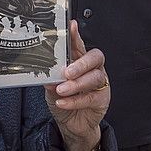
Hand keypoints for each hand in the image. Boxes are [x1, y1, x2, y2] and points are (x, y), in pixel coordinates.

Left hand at [45, 21, 108, 150]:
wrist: (72, 124)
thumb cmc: (64, 100)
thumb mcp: (52, 88)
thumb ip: (51, 80)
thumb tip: (48, 76)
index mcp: (79, 61)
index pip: (79, 45)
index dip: (77, 35)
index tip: (71, 26)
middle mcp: (92, 69)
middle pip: (95, 58)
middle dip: (81, 63)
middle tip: (67, 72)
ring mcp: (99, 83)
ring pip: (94, 78)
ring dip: (77, 84)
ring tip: (62, 90)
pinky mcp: (102, 99)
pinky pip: (92, 97)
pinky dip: (75, 100)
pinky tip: (63, 101)